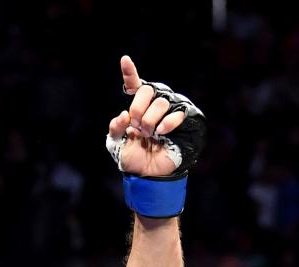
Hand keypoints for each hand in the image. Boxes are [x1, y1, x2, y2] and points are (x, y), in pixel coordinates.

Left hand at [107, 56, 187, 178]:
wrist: (149, 173)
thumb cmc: (135, 157)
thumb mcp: (117, 144)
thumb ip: (114, 128)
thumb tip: (124, 115)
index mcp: (138, 107)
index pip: (134, 85)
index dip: (130, 72)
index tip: (124, 60)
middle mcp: (153, 104)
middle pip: (146, 90)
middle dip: (137, 110)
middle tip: (137, 127)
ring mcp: (169, 110)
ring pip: (160, 102)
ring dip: (150, 122)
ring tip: (149, 135)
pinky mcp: (183, 118)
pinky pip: (176, 113)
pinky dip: (166, 124)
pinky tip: (161, 134)